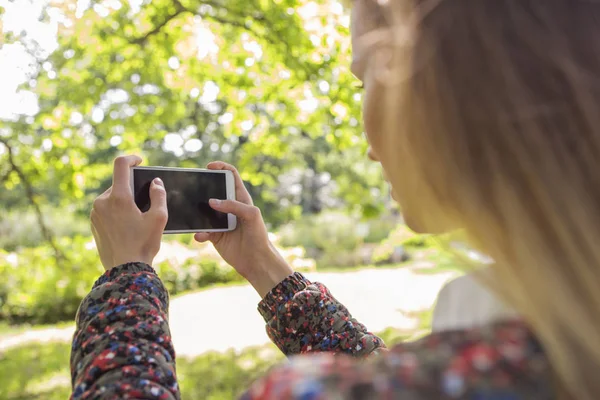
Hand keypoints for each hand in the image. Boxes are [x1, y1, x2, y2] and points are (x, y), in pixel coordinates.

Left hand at [91, 155, 167, 270]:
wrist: (125, 270)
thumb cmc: (143, 244)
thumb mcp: (159, 219)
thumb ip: (159, 196)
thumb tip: (155, 183)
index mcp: (119, 198)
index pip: (121, 165)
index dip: (131, 159)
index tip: (140, 161)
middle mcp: (102, 202)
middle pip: (119, 184)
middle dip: (133, 189)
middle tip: (145, 204)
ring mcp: (95, 213)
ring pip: (113, 197)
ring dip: (125, 201)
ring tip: (137, 219)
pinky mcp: (93, 223)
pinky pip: (106, 209)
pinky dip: (117, 211)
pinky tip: (128, 227)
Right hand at [194, 162, 292, 296]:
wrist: (256, 261)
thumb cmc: (258, 235)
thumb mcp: (251, 215)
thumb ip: (233, 205)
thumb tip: (212, 201)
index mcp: (240, 198)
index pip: (231, 176)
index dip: (221, 167)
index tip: (209, 167)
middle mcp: (229, 207)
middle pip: (213, 191)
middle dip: (203, 189)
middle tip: (193, 190)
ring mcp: (220, 221)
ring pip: (203, 211)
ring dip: (196, 213)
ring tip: (192, 215)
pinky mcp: (214, 235)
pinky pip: (202, 231)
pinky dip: (199, 233)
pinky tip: (200, 236)